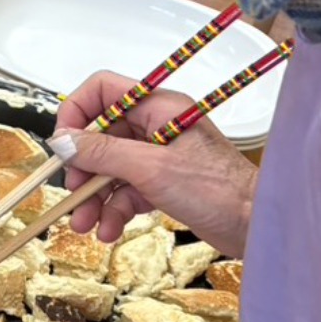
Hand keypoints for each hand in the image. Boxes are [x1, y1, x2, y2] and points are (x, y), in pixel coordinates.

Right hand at [51, 70, 256, 253]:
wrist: (259, 228)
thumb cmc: (217, 191)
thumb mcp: (151, 169)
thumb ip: (103, 153)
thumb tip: (61, 142)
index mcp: (158, 107)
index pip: (102, 91)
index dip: (77, 112)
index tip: (63, 143)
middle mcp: (156, 126)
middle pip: (101, 136)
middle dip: (83, 169)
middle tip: (72, 193)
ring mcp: (159, 156)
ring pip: (110, 168)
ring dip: (93, 196)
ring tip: (84, 224)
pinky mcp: (164, 183)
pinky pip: (125, 190)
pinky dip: (113, 209)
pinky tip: (108, 230)